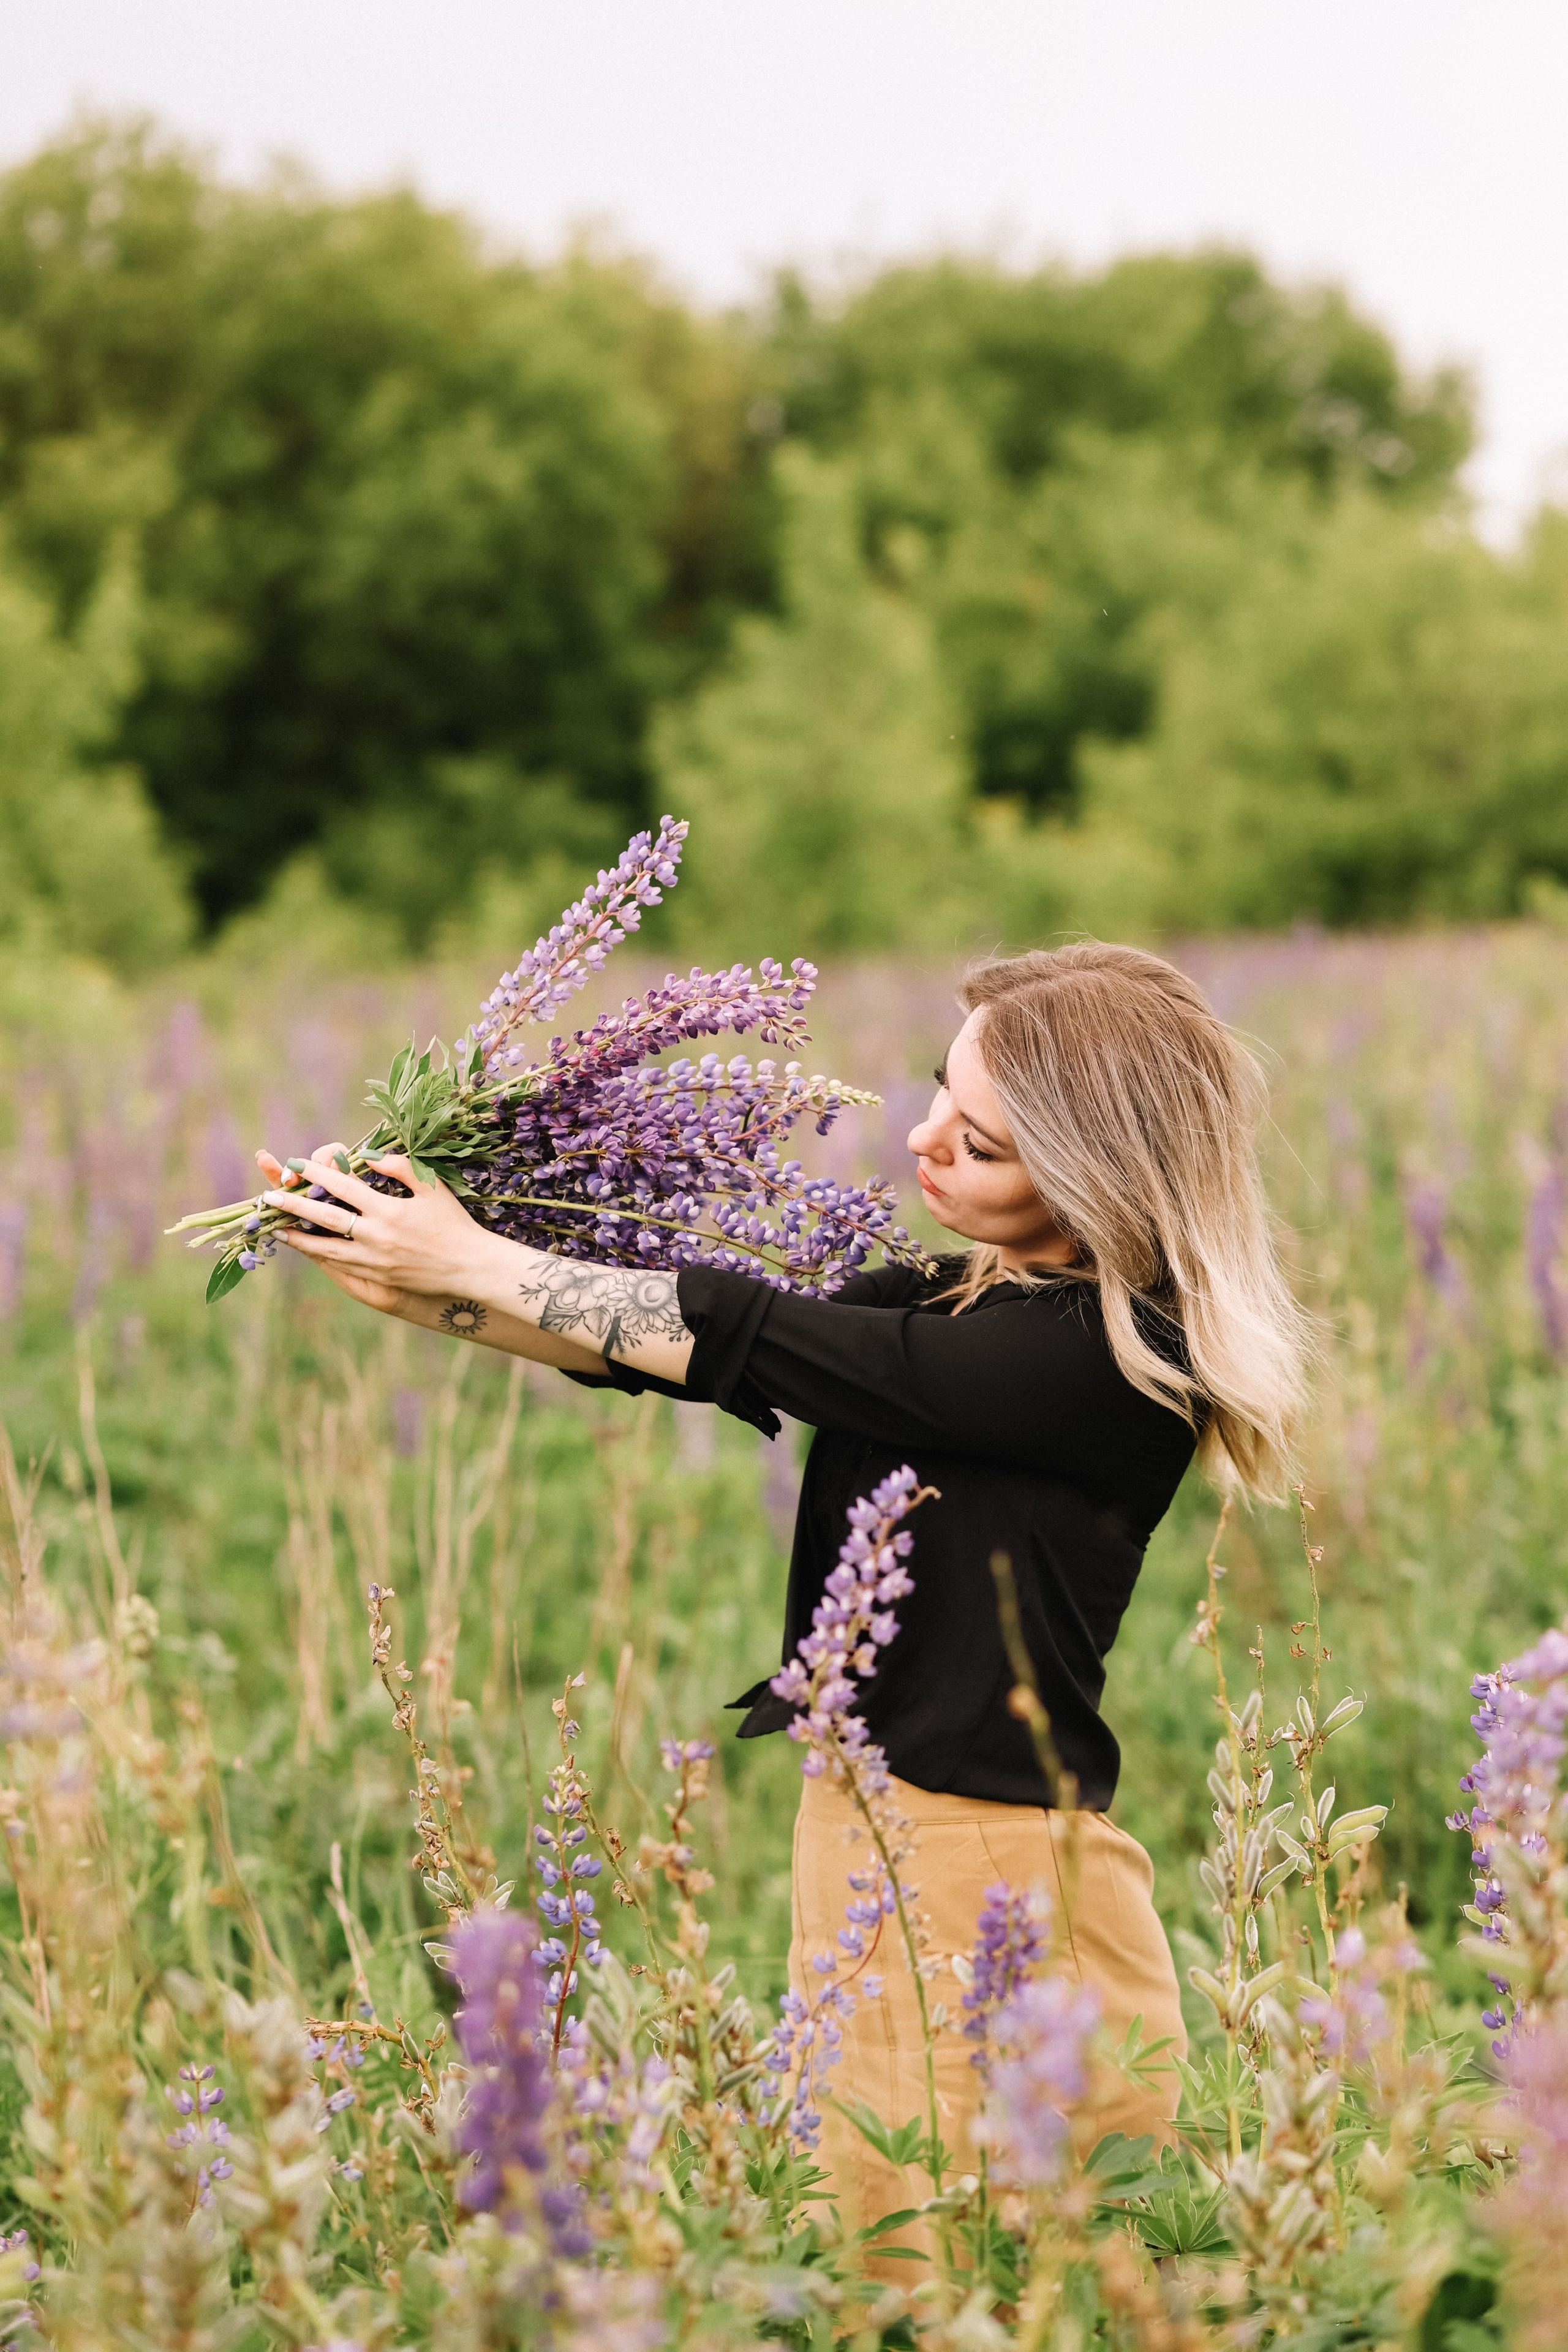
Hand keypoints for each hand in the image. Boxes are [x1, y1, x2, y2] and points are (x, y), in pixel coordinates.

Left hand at [255, 1144, 492, 1317]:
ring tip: (275, 1228)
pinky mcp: (376, 1277)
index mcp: (390, 1211)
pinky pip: (339, 1265)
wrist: (469, 1267)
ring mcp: (374, 1260)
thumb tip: (368, 1156)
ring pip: (325, 1247)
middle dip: (294, 1204)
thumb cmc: (454, 1223)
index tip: (297, 1164)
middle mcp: (377, 1236)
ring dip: (297, 1236)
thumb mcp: (432, 1187)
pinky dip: (317, 1254)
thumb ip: (400, 1167)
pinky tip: (304, 1247)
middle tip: (269, 1197)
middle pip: (325, 1217)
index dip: (318, 1173)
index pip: (344, 1186)